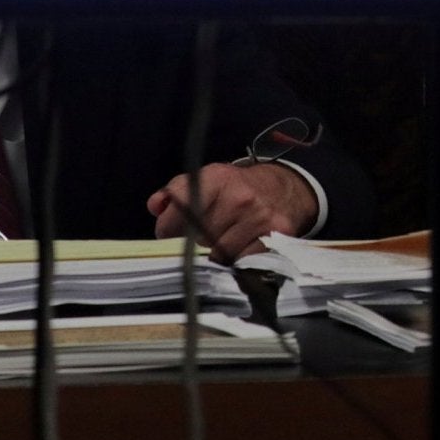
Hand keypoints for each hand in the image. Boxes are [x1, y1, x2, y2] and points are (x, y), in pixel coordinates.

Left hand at [148, 162, 317, 262]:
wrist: (282, 191)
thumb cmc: (234, 191)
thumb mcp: (204, 181)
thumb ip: (174, 193)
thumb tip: (156, 206)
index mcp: (216, 178)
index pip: (179, 210)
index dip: (168, 227)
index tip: (172, 233)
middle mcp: (239, 195)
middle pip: (196, 238)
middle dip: (192, 244)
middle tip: (201, 239)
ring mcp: (259, 216)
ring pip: (218, 254)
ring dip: (216, 255)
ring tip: (222, 243)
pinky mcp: (275, 234)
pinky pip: (242, 261)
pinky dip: (238, 261)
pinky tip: (241, 249)